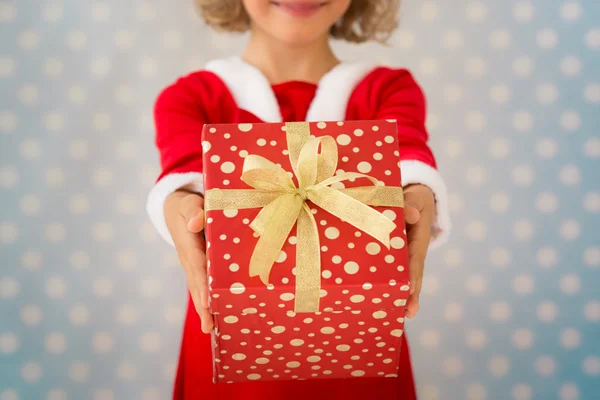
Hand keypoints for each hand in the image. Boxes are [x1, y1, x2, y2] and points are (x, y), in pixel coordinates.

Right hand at [165, 189, 213, 332]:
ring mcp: (192, 266)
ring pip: (199, 289)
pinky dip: (209, 300)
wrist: (175, 209)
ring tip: (211, 330)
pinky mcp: (198, 267)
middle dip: (203, 306)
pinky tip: (219, 315)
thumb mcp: (189, 202)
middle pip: (197, 286)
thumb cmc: (188, 204)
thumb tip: (196, 223)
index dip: (203, 286)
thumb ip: (193, 210)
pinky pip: (204, 285)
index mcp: (189, 245)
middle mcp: (189, 259)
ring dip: (205, 308)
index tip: (207, 303)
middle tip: (209, 328)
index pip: (198, 268)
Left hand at [402, 184, 435, 318]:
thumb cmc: (414, 198)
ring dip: (404, 295)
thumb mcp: (415, 197)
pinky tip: (384, 302)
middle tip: (409, 313)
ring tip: (403, 315)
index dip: (412, 274)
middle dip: (412, 294)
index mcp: (418, 238)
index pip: (415, 258)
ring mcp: (406, 256)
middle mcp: (413, 251)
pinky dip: (391, 285)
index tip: (410, 288)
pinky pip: (393, 271)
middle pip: (413, 275)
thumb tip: (411, 215)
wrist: (417, 198)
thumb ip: (410, 203)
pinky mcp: (397, 256)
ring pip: (405, 278)